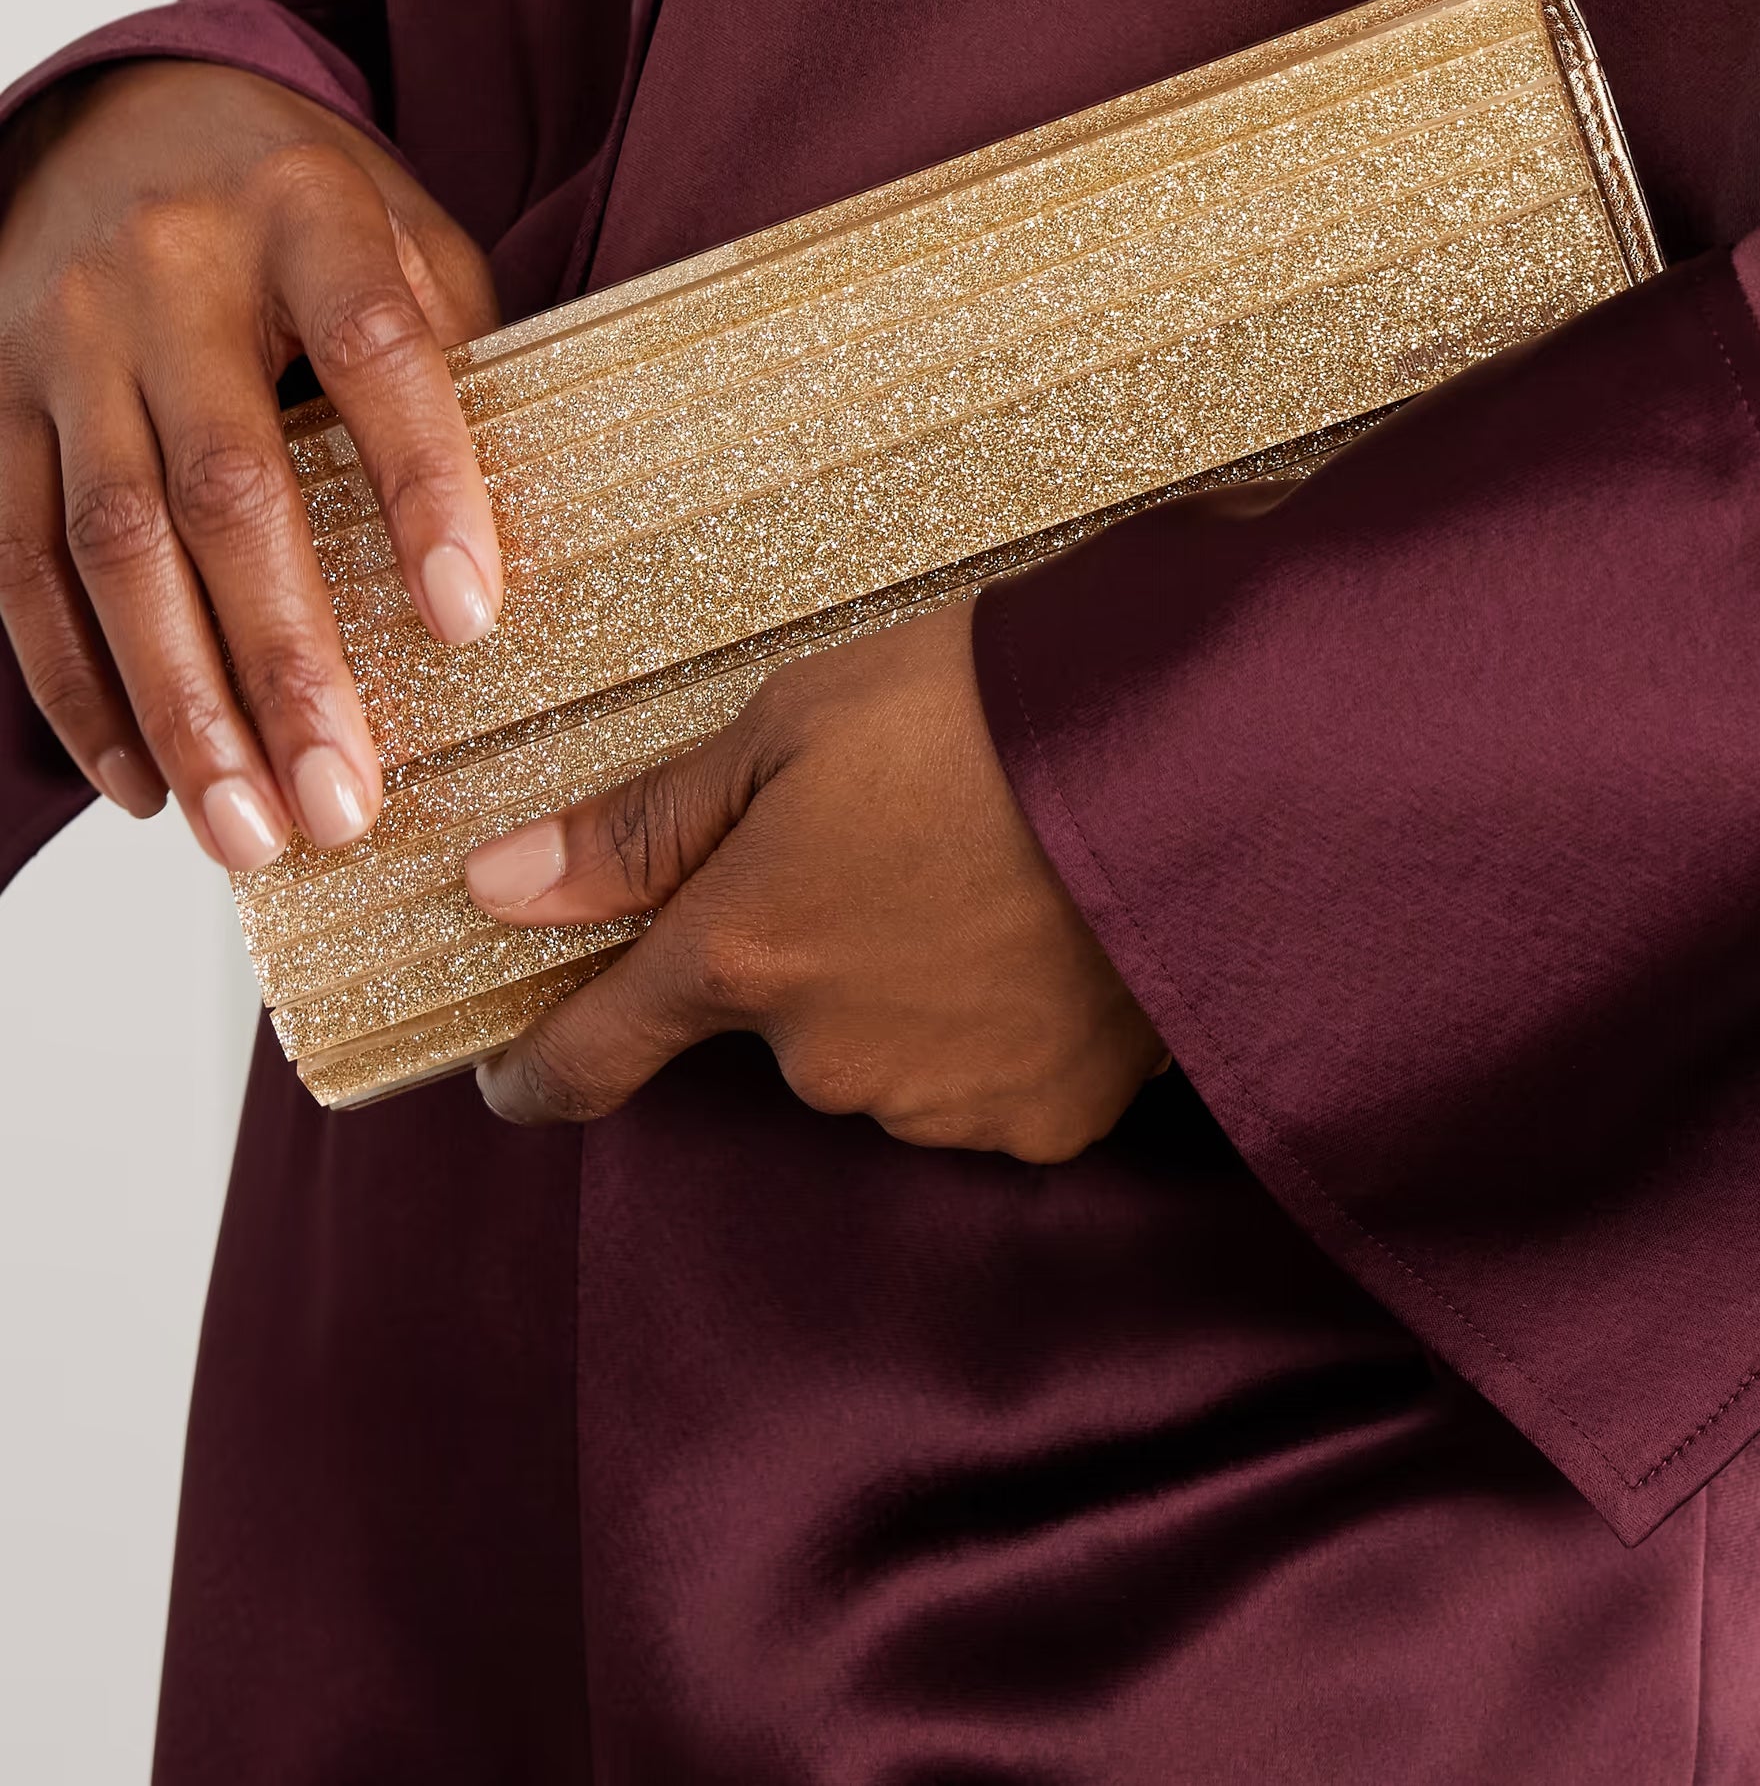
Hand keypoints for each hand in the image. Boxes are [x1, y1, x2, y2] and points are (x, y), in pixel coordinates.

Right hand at [0, 60, 501, 866]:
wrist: (122, 116)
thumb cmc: (300, 204)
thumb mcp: (403, 228)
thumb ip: (452, 352)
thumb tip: (501, 533)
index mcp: (304, 213)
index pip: (376, 350)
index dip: (425, 485)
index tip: (470, 622)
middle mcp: (164, 273)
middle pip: (224, 485)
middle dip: (283, 662)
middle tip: (342, 805)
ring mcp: (57, 340)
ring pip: (108, 546)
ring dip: (178, 708)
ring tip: (248, 834)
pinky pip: (15, 563)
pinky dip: (77, 687)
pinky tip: (143, 783)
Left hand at [467, 600, 1167, 1162]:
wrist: (1190, 754)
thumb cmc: (983, 709)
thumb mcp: (794, 723)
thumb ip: (644, 826)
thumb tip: (499, 890)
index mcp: (747, 954)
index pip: (596, 1055)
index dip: (540, 1073)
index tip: (515, 1076)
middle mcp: (828, 1060)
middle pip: (770, 1029)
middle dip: (800, 956)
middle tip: (885, 844)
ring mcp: (942, 1101)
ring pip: (878, 1062)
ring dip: (900, 994)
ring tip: (983, 877)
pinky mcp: (1048, 1120)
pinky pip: (982, 1087)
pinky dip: (994, 1028)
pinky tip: (1043, 937)